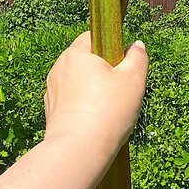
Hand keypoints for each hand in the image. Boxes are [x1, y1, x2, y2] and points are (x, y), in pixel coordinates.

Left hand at [43, 32, 146, 166]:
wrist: (79, 151)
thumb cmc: (108, 112)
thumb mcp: (133, 81)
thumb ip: (137, 58)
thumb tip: (136, 46)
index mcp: (76, 54)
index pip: (93, 37)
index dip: (111, 48)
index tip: (122, 67)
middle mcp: (59, 68)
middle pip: (86, 60)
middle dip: (103, 72)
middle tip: (119, 91)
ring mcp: (52, 90)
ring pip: (79, 82)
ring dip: (93, 91)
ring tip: (108, 111)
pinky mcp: (50, 110)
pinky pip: (71, 100)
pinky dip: (83, 106)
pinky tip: (96, 122)